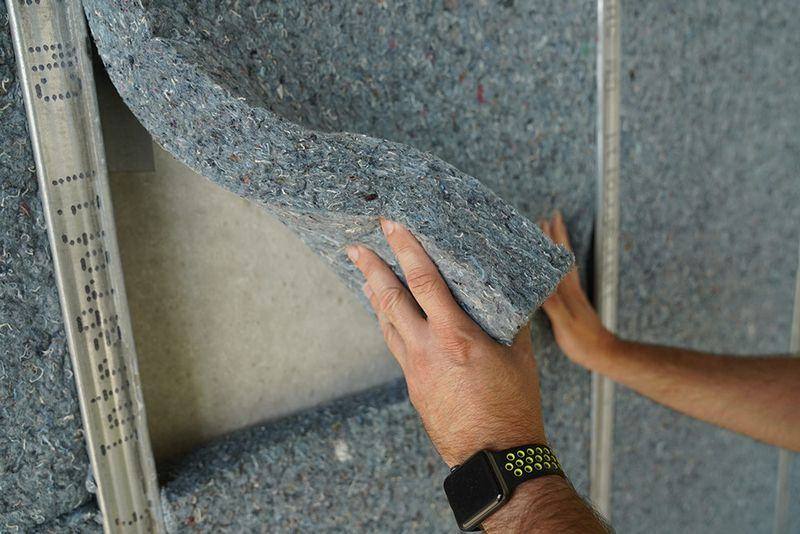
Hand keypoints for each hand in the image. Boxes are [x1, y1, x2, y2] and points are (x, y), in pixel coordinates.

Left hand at [347, 219, 545, 466]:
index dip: (406, 250)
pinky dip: (389, 325)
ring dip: (374, 297)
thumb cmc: (513, 405)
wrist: (494, 456)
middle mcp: (428, 349)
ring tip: (365, 275)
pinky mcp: (413, 386)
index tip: (391, 227)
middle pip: (390, 300)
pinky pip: (396, 346)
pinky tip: (388, 317)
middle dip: (371, 269)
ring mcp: (415, 369)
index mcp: (456, 335)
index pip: (423, 282)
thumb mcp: (519, 356)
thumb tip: (505, 295)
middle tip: (356, 246)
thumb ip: (508, 321)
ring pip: (387, 324)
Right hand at [538, 211, 617, 369]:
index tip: (545, 220)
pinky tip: (556, 266)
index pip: (557, 259)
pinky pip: (565, 276)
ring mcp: (574, 294)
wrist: (604, 353)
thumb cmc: (583, 342)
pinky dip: (559, 264)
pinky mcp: (575, 303)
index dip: (551, 240)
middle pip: (562, 255)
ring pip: (564, 264)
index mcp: (567, 291)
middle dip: (555, 235)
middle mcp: (571, 288)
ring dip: (558, 247)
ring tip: (551, 235)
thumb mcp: (564, 325)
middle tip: (548, 217)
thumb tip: (541, 285)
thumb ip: (554, 305)